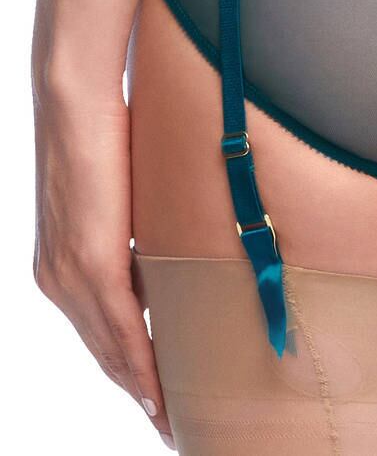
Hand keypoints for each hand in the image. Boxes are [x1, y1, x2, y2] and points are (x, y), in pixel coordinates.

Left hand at [33, 77, 175, 449]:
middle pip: (103, 353)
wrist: (74, 101)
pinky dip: (140, 363)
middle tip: (172, 422)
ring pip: (109, 349)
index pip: (99, 332)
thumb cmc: (102, 133)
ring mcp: (69, 274)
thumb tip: (173, 245)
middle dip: (139, 392)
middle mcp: (57, 280)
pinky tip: (158, 389)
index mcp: (62, 265)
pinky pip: (118, 328)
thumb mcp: (122, 194)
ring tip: (172, 416)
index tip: (157, 400)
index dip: (128, 370)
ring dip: (142, 388)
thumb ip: (137, 230)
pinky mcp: (89, 262)